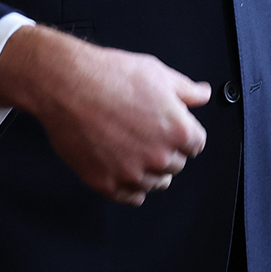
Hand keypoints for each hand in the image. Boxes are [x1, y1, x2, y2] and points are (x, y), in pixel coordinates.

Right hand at [0, 26, 209, 203]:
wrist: (68, 85)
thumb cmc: (111, 76)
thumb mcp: (158, 74)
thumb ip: (186, 90)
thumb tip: (203, 94)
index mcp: (178, 130)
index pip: (196, 145)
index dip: (185, 134)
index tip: (173, 130)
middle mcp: (158, 156)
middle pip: (176, 164)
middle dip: (167, 150)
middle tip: (149, 135)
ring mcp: (131, 173)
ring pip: (155, 183)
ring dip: (151, 170)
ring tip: (136, 151)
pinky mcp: (106, 183)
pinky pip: (130, 197)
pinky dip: (131, 187)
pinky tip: (125, 171)